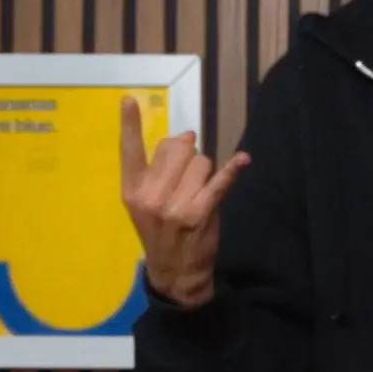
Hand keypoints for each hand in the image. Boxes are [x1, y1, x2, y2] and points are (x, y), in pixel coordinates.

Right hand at [118, 96, 244, 307]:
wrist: (174, 272)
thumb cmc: (160, 232)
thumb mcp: (145, 204)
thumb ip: (157, 170)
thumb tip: (185, 136)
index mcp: (132, 189)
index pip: (129, 150)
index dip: (129, 124)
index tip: (129, 99)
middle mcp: (151, 194)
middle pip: (178, 148)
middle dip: (188, 155)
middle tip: (186, 178)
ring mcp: (175, 204)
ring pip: (201, 162)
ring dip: (206, 173)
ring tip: (198, 194)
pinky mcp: (200, 212)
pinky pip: (220, 182)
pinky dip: (233, 169)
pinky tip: (243, 160)